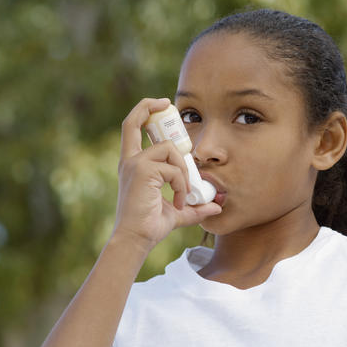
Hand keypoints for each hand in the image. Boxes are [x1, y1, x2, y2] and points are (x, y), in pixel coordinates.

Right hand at [112, 98, 221, 247]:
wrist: (136, 241)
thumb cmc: (150, 227)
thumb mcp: (177, 213)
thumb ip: (195, 206)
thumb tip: (216, 207)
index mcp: (133, 164)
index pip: (131, 128)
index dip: (145, 110)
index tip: (162, 105)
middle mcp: (130, 160)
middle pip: (134, 120)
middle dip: (151, 107)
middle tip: (171, 109)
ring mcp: (135, 164)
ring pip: (169, 150)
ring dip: (183, 171)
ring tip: (184, 194)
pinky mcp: (142, 171)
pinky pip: (174, 169)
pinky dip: (182, 185)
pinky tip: (180, 202)